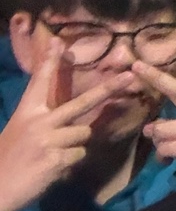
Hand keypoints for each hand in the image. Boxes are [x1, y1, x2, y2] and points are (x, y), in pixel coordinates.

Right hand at [0, 42, 130, 210]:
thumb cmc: (7, 160)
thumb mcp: (19, 132)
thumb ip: (41, 120)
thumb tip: (69, 116)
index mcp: (26, 113)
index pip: (39, 82)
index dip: (49, 62)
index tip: (58, 42)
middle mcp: (39, 122)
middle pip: (82, 102)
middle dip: (109, 89)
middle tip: (129, 75)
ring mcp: (49, 140)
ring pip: (83, 134)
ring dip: (74, 145)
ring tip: (52, 155)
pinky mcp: (57, 159)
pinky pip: (79, 155)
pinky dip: (70, 163)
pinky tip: (51, 169)